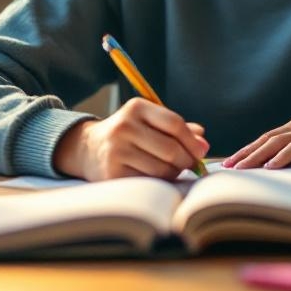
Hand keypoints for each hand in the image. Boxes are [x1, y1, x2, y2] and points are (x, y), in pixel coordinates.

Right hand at [52, 98, 208, 180]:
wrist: (88, 148)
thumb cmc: (129, 134)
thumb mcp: (149, 122)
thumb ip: (177, 129)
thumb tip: (203, 143)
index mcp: (136, 108)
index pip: (174, 124)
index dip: (192, 140)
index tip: (202, 151)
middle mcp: (125, 127)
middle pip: (171, 149)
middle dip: (187, 160)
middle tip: (192, 165)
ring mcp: (117, 151)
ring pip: (162, 169)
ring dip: (174, 173)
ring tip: (171, 170)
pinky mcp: (113, 173)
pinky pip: (149, 182)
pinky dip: (159, 182)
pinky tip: (156, 177)